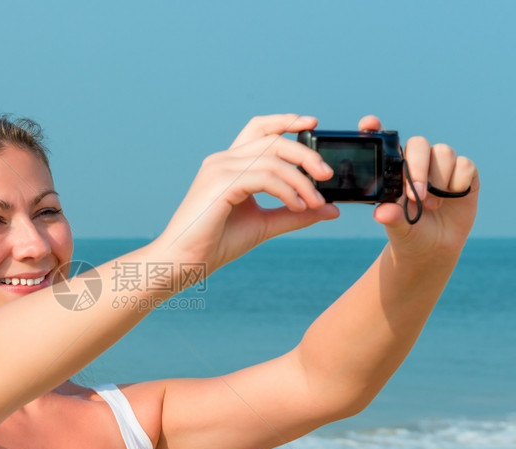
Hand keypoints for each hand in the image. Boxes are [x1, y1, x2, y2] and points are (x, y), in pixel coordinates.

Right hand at [156, 114, 339, 270]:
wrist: (184, 261)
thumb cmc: (216, 243)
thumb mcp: (264, 225)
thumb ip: (295, 213)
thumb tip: (331, 209)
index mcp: (229, 164)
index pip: (259, 129)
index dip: (285, 121)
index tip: (312, 123)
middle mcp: (223, 160)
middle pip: (272, 139)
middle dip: (305, 154)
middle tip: (327, 174)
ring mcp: (219, 169)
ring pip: (272, 158)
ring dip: (301, 179)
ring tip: (315, 203)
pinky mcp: (220, 183)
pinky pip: (265, 177)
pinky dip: (287, 191)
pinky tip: (298, 206)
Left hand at [360, 116, 479, 259]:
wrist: (433, 247)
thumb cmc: (409, 232)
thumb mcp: (397, 228)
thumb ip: (391, 217)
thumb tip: (381, 213)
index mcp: (395, 168)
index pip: (386, 141)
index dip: (376, 128)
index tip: (368, 124)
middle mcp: (418, 160)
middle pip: (419, 144)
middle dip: (418, 168)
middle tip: (416, 195)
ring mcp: (442, 164)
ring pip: (444, 152)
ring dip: (438, 180)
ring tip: (432, 205)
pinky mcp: (464, 172)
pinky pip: (465, 165)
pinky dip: (458, 183)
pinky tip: (452, 198)